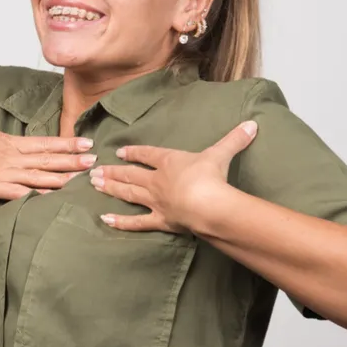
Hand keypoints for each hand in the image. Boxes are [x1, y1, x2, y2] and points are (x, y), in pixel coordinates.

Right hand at [0, 111, 96, 200]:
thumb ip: (5, 148)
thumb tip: (21, 151)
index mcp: (11, 145)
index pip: (45, 144)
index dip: (67, 144)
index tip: (88, 143)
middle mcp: (11, 158)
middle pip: (47, 159)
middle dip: (72, 161)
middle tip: (95, 161)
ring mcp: (2, 172)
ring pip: (37, 174)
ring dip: (60, 176)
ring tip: (81, 177)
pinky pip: (15, 191)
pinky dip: (33, 193)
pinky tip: (49, 196)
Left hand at [89, 120, 257, 232]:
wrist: (207, 204)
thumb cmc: (211, 177)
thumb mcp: (222, 153)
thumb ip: (235, 139)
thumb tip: (253, 124)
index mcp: (169, 162)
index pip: (148, 155)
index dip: (134, 152)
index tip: (120, 151)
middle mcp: (157, 181)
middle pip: (130, 175)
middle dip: (113, 172)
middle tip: (93, 170)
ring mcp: (155, 201)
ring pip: (128, 194)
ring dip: (110, 189)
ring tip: (93, 185)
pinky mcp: (159, 220)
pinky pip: (136, 222)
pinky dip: (120, 222)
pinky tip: (105, 220)